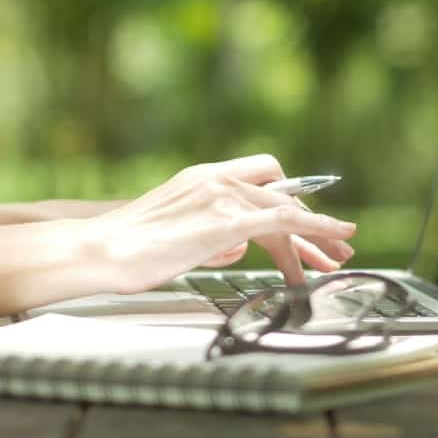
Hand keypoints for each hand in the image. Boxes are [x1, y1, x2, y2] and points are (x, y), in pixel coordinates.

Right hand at [85, 155, 356, 292]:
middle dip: (310, 221)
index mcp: (203, 177)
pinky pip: (285, 218)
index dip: (288, 200)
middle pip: (280, 193)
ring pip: (286, 209)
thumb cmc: (127, 250)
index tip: (306, 222)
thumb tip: (238, 247)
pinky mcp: (227, 220)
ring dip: (315, 236)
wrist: (100, 250)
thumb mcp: (177, 235)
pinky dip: (318, 226)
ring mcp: (222, 196)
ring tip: (334, 260)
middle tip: (333, 245)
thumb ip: (212, 236)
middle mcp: (216, 178)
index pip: (260, 178)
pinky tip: (337, 238)